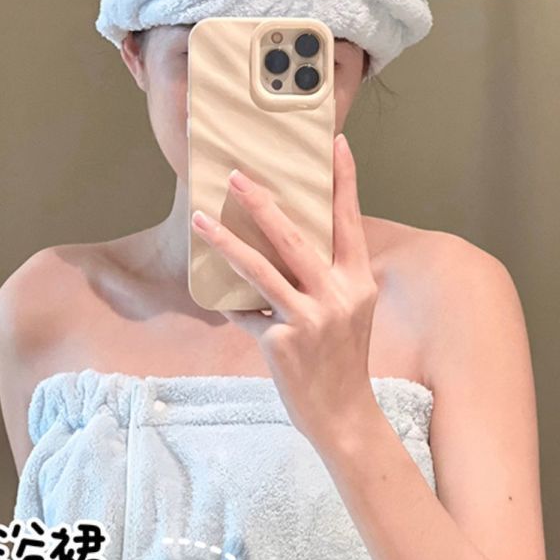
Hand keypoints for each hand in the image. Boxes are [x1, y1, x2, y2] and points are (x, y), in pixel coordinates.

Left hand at [191, 133, 380, 447]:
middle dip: (262, 203)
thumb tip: (283, 247)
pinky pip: (247, 314)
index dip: (344, 182)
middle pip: (295, 237)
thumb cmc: (340, 361)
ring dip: (226, 241)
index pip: (349, 222)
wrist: (343, 415)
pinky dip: (235, 308)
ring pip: (260, 269)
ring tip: (201, 219)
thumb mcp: (347, 314)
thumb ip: (326, 280)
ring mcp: (310, 319)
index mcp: (358, 283)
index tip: (336, 144)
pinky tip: (223, 302)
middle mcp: (338, 296)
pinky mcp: (283, 342)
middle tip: (237, 176)